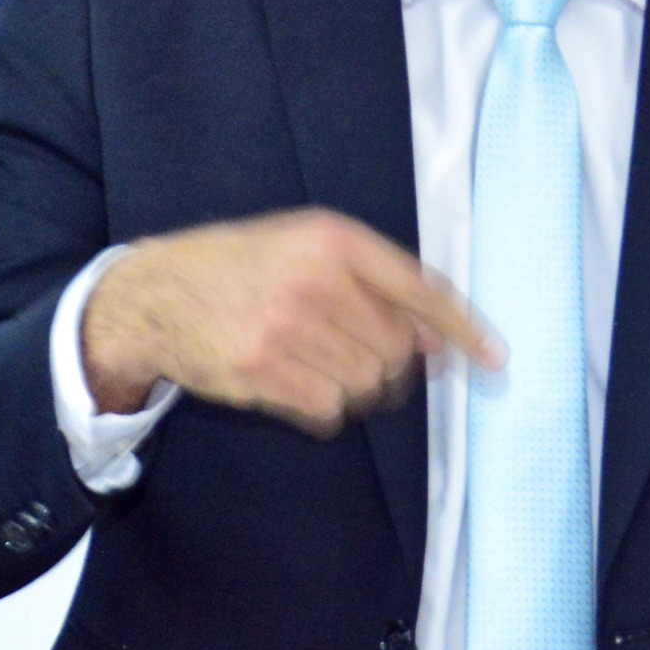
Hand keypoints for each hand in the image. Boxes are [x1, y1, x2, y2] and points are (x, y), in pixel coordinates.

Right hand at [82, 209, 498, 435]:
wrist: (154, 296)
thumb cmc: (240, 268)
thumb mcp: (305, 246)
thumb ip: (373, 283)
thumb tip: (437, 341)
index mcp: (331, 239)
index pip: (419, 288)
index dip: (462, 327)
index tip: (495, 358)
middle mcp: (313, 280)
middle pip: (397, 350)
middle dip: (386, 361)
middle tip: (347, 349)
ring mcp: (285, 329)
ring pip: (367, 384)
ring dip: (352, 385)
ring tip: (312, 361)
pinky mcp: (261, 373)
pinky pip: (329, 410)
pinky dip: (323, 407)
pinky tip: (293, 382)